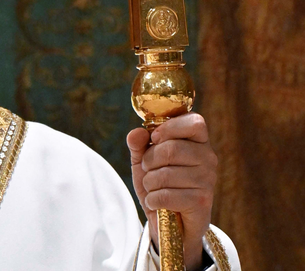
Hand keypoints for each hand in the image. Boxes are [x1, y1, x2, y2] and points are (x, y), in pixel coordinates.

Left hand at [127, 113, 217, 270]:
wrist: (172, 222)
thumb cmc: (160, 184)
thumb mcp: (144, 161)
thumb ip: (138, 144)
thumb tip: (136, 133)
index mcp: (198, 141)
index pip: (195, 122)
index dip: (169, 128)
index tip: (154, 138)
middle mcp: (208, 158)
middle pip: (172, 148)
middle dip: (149, 161)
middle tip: (149, 169)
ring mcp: (208, 180)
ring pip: (165, 174)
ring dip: (149, 183)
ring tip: (154, 188)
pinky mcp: (202, 201)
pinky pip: (166, 195)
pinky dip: (152, 200)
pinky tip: (157, 202)